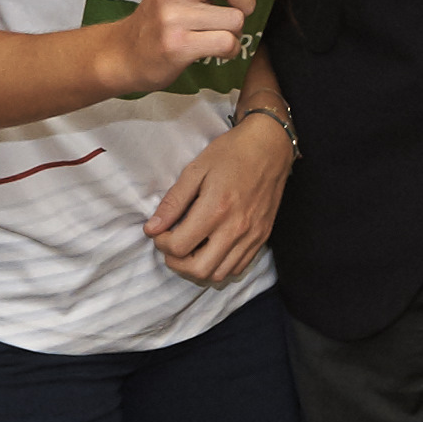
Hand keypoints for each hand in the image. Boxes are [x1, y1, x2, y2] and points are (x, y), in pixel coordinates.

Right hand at [114, 0, 254, 92]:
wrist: (128, 52)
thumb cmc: (160, 16)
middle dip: (246, 0)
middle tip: (238, 7)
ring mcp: (173, 16)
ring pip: (235, 18)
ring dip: (236, 29)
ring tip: (220, 30)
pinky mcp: (178, 45)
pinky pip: (227, 43)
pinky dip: (231, 49)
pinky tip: (217, 47)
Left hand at [148, 108, 290, 282]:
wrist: (270, 146)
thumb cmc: (231, 153)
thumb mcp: (196, 169)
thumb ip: (173, 201)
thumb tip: (152, 228)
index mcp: (215, 209)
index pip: (179, 246)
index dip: (162, 243)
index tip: (159, 231)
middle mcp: (235, 229)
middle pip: (198, 269)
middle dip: (176, 262)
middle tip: (171, 245)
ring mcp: (251, 236)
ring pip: (218, 274)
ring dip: (197, 267)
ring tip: (190, 248)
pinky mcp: (262, 237)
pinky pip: (238, 268)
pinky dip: (220, 266)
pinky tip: (211, 249)